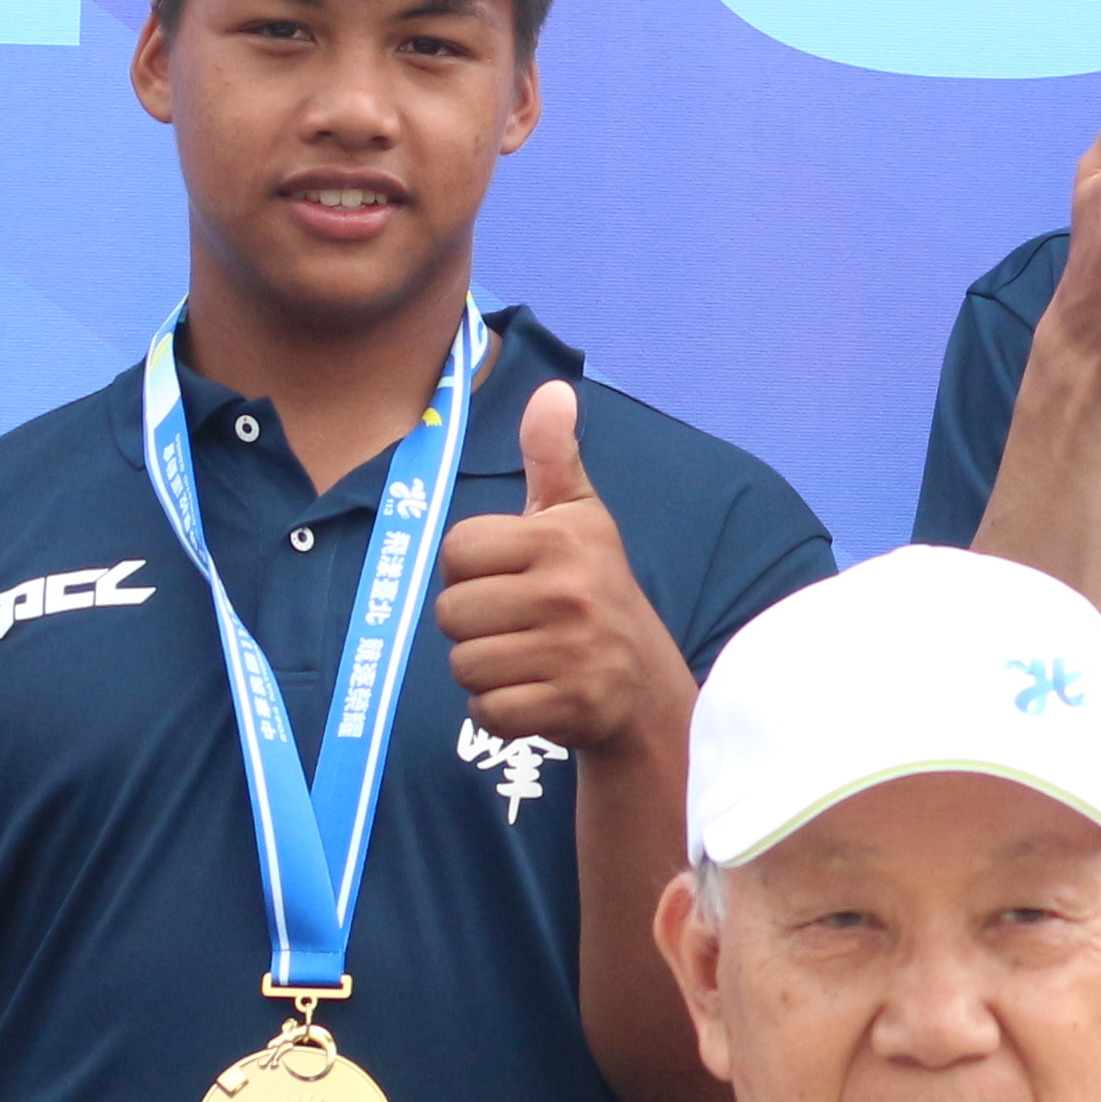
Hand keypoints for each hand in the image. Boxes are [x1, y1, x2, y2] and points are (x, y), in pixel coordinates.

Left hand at [436, 383, 693, 763]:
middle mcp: (569, 591)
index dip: (471, 569)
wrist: (649, 687)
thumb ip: (554, 458)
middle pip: (451, 612)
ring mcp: (572, 652)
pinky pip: (488, 712)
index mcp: (562, 539)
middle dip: (474, 627)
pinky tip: (534, 695)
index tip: (509, 579)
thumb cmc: (598, 593)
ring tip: (527, 662)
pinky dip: (501, 713)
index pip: (458, 549)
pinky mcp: (571, 706)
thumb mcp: (582, 520)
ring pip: (465, 665)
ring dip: (486, 672)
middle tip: (517, 627)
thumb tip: (553, 389)